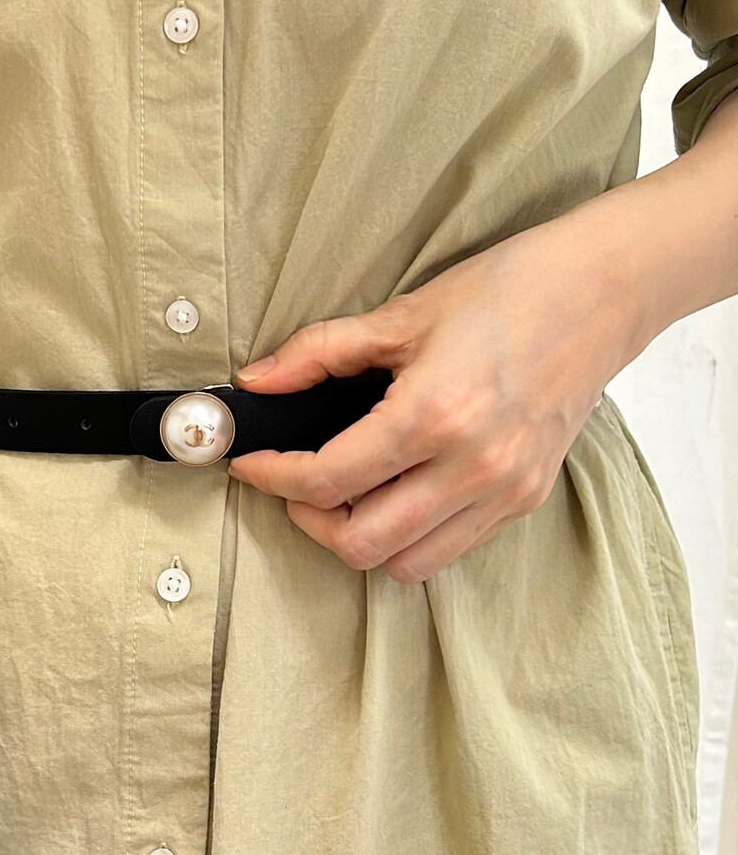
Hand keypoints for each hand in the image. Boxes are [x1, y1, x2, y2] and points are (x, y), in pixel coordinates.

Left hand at [227, 199, 645, 583]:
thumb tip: (258, 382)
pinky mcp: (525, 499)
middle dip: (311, 521)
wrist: (600, 292)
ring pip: (406, 563)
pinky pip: (451, 548)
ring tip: (346, 493)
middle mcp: (472, 467)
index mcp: (433, 415)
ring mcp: (504, 491)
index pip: (329, 479)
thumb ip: (318, 352)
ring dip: (361, 537)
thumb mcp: (402, 315)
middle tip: (295, 485)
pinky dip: (410, 535)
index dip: (274, 477)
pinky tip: (398, 492)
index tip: (253, 464)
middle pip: (362, 543)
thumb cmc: (507, 292)